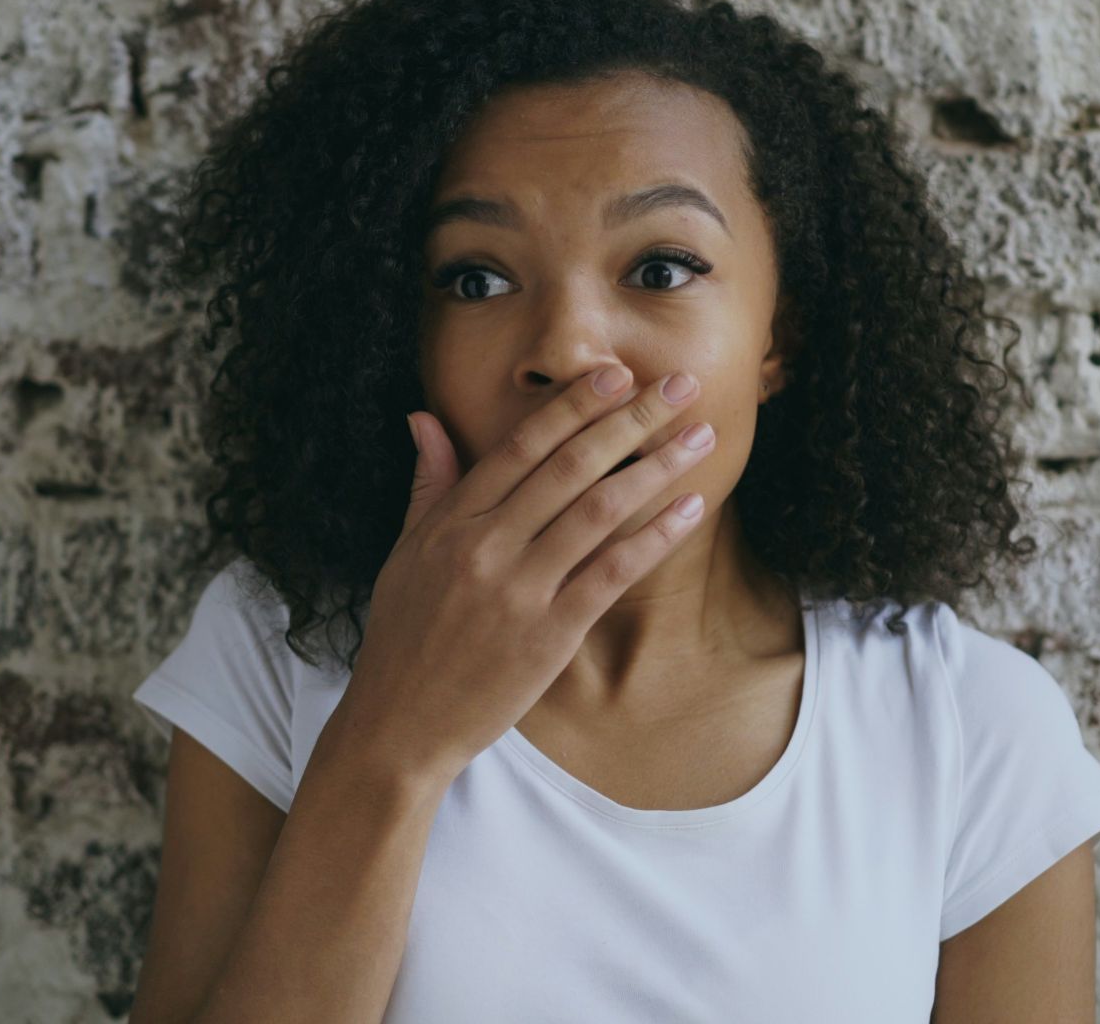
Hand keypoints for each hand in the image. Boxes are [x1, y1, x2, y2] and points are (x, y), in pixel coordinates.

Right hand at [335, 366, 715, 783]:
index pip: (522, 445)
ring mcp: (519, 591)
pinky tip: (691, 508)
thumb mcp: (404, 553)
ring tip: (701, 437)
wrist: (398, 725)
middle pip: (570, 466)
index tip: (618, 374)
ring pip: (599, 511)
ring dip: (656, 468)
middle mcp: (486, 546)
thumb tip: (424, 417)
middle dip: (631, 419)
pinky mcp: (549, 636)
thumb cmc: (403, 638)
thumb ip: (428, 484)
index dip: (575, 405)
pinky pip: (612, 575)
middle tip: (680, 385)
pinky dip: (656, 537)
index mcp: (452, 521)